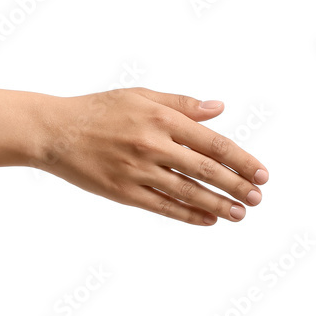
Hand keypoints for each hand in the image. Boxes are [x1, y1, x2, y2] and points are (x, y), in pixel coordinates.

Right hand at [0, 87, 268, 225]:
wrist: (54, 131)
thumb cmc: (99, 109)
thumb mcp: (141, 95)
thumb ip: (182, 104)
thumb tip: (219, 108)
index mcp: (161, 117)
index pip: (213, 142)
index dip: (241, 160)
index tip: (261, 173)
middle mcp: (153, 144)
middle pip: (206, 169)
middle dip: (237, 185)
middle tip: (259, 198)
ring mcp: (138, 170)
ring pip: (188, 191)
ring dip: (218, 204)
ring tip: (241, 214)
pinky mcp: (124, 192)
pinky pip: (163, 206)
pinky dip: (189, 214)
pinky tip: (209, 220)